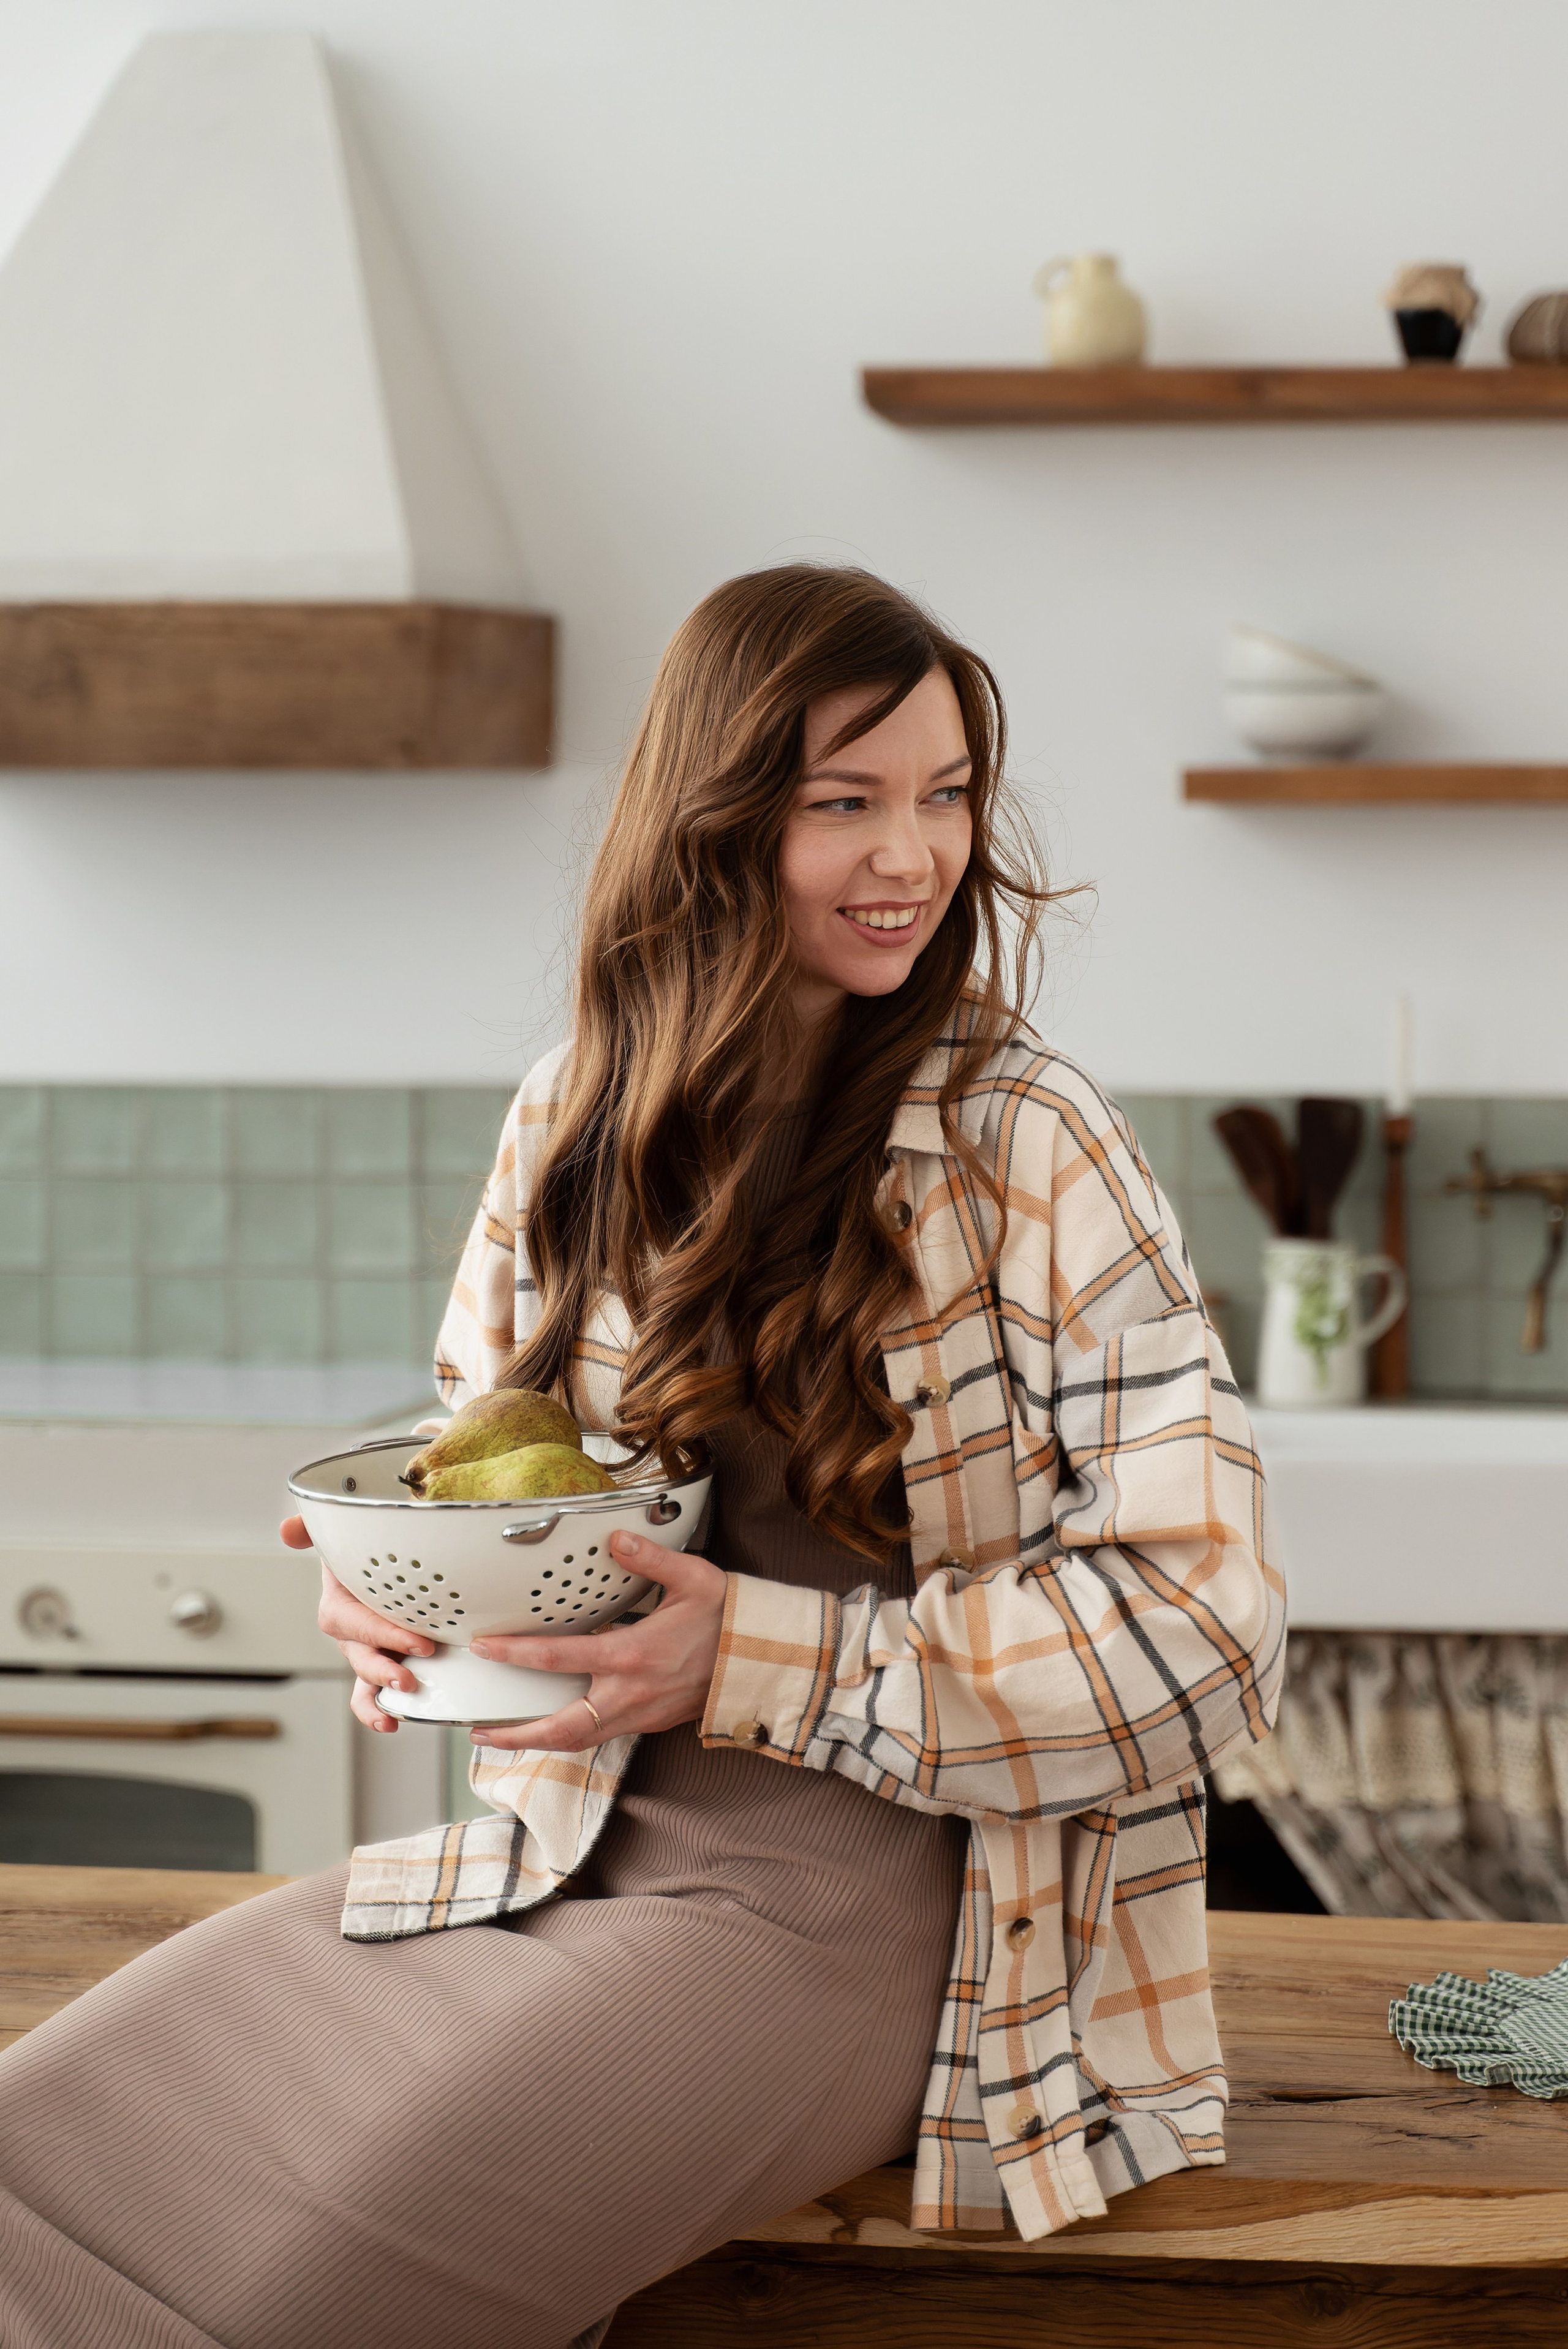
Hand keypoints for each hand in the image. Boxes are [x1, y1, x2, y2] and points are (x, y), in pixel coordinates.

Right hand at [281, 1514, 434, 1733]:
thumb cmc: (362, 1554)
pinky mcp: (380, 1665)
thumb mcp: (339, 1534)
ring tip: (399, 1709)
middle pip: (359, 1656)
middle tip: (410, 1676)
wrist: (384, 1565)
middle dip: (382, 1669)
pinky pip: (369, 1694)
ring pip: (363, 1680)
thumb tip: (288, 1531)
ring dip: (378, 1696)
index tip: (421, 1642)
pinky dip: (376, 1710)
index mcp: (340, 1602)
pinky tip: (394, 1722)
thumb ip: (315, 1527)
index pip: (353, 1622)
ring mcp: (364, 1652)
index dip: (382, 1635)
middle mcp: (351, 1632)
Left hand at [466, 1530, 726, 1753]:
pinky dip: (571, 1736)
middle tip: (479, 1732)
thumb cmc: (730, 1621)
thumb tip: (615, 1540)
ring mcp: (640, 1715)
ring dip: (539, 1742)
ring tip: (505, 1736)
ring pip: (579, 1740)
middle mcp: (630, 1695)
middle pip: (560, 1727)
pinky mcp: (650, 1723)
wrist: (765, 1662)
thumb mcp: (694, 1579)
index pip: (560, 1657)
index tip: (486, 1647)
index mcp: (632, 1656)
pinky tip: (556, 1723)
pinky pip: (601, 1736)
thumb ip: (650, 1558)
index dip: (516, 1653)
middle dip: (516, 1735)